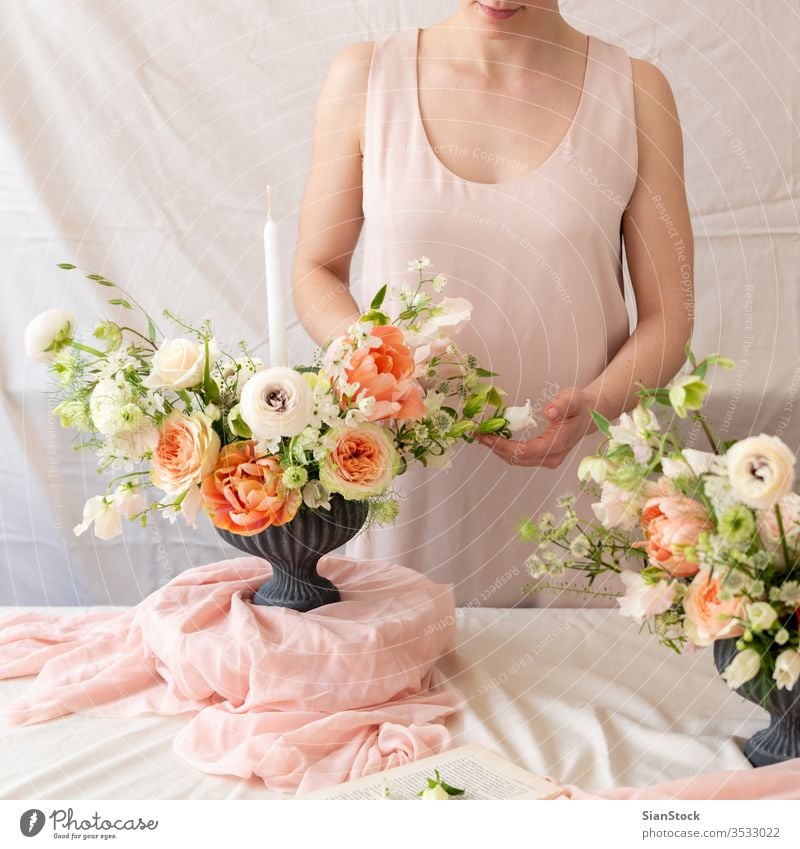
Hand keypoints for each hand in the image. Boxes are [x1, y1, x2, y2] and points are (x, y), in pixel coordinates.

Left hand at [476, 386, 597, 467]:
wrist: (588, 416)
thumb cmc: (579, 406)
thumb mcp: (573, 399)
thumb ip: (562, 404)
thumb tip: (549, 411)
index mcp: (557, 444)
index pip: (525, 451)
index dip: (504, 446)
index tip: (487, 436)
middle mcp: (552, 457)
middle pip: (519, 459)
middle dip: (496, 448)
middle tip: (478, 435)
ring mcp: (548, 460)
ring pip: (518, 461)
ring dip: (499, 450)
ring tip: (483, 437)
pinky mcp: (544, 458)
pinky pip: (522, 458)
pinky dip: (506, 450)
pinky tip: (496, 439)